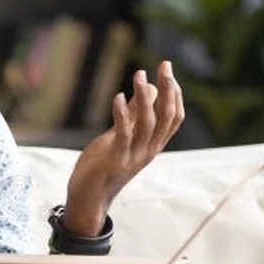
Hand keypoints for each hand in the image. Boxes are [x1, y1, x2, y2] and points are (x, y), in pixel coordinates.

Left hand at [62, 60, 184, 235]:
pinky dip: (123, 114)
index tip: (167, 70)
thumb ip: (136, 116)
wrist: (88, 197)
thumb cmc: (103, 165)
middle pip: (167, 117)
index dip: (175, 93)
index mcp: (152, 145)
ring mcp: (134, 156)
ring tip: (139, 74)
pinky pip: (123, 134)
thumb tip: (150, 89)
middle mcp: (148, 150)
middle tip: (164, 65)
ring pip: (148, 123)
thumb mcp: (121, 136)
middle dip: (168, 89)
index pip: (174, 117)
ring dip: (144, 96)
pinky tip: (118, 97)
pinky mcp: (116, 160)